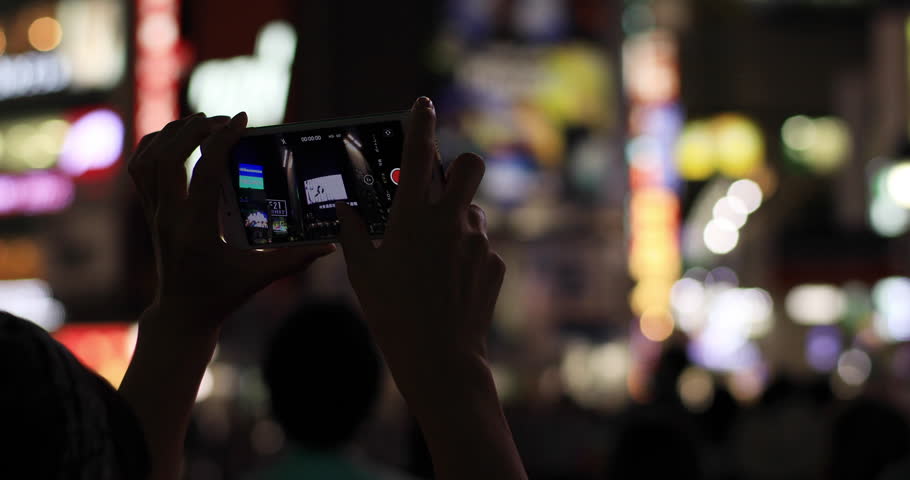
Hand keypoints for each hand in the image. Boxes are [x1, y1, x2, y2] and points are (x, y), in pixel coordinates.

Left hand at [128, 112, 334, 326]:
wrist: (183, 313)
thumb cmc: (222, 295)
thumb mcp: (260, 276)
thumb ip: (295, 259)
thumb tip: (329, 247)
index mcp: (196, 229)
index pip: (204, 172)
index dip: (222, 141)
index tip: (242, 120)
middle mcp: (169, 217)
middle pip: (168, 157)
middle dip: (194, 130)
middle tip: (223, 119)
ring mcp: (155, 214)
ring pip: (148, 160)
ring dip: (171, 134)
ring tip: (199, 122)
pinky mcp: (151, 213)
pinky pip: (140, 170)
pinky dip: (153, 147)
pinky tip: (174, 138)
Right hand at [338, 98, 524, 479]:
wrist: (439, 358)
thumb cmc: (392, 314)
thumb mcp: (363, 272)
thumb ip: (353, 235)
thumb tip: (345, 211)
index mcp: (414, 216)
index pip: (418, 152)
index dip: (421, 121)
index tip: (423, 104)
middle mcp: (451, 220)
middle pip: (470, 165)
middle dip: (459, 164)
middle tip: (441, 185)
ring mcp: (478, 241)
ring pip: (473, 211)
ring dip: (457, 220)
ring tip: (434, 257)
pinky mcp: (495, 264)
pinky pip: (480, 247)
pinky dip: (465, 255)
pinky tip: (449, 283)